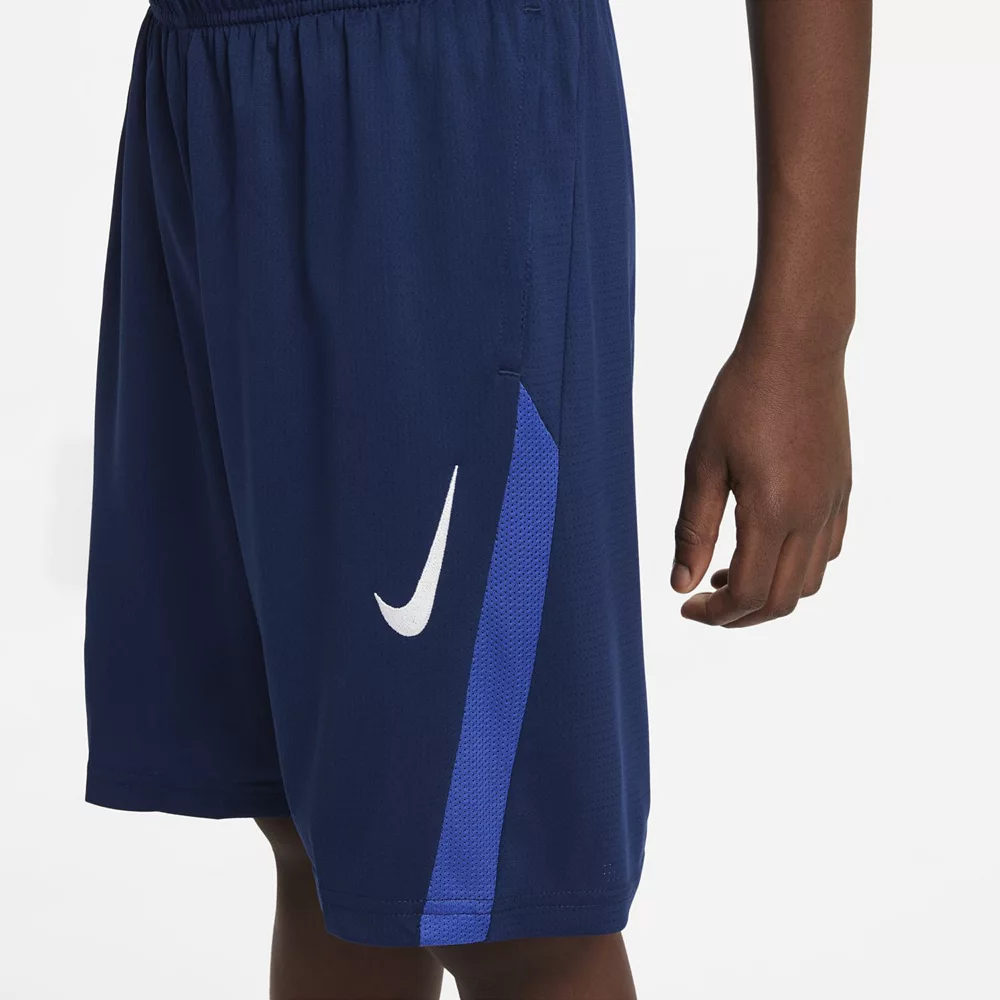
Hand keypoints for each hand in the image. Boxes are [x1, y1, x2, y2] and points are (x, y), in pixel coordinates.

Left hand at [671, 339, 851, 626]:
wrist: (797, 349)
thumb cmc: (741, 398)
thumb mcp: (703, 464)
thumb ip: (693, 529)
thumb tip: (680, 584)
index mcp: (772, 513)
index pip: (747, 594)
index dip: (714, 614)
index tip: (685, 606)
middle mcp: (811, 517)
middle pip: (782, 601)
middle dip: (740, 616)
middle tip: (703, 604)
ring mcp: (833, 505)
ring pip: (810, 583)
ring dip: (769, 594)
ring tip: (726, 574)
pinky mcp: (842, 491)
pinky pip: (827, 552)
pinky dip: (796, 569)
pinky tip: (764, 547)